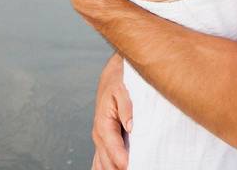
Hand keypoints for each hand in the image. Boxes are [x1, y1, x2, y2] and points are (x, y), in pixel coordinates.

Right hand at [91, 53, 133, 169]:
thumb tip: (130, 125)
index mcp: (104, 124)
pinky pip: (101, 160)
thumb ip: (126, 107)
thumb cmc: (118, 82)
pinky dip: (106, 168)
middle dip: (118, 168)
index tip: (130, 166)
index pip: (113, 147)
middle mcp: (100, 135)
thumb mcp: (123, 89)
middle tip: (136, 167)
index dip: (121, 159)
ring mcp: (101, 140)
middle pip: (107, 161)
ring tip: (127, 169)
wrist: (112, 76)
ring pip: (102, 164)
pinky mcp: (105, 141)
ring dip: (112, 169)